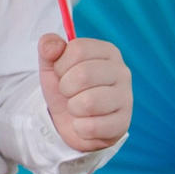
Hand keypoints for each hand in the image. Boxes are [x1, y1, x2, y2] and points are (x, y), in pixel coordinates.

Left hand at [40, 33, 130, 152]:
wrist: (70, 119)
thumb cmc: (66, 86)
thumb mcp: (51, 63)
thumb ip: (48, 47)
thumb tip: (51, 47)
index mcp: (107, 52)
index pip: (78, 49)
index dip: (61, 65)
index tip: (62, 73)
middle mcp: (122, 72)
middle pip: (83, 75)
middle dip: (65, 87)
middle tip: (69, 92)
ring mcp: (126, 98)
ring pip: (88, 102)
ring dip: (73, 108)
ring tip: (77, 107)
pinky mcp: (123, 124)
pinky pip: (92, 127)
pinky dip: (79, 127)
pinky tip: (85, 122)